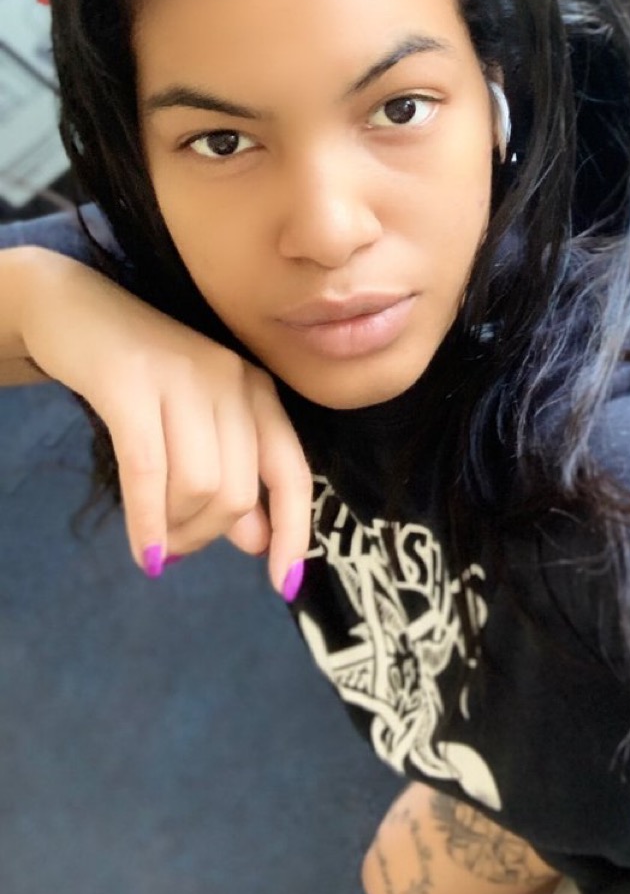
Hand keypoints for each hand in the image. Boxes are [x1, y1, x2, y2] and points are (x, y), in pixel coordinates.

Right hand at [17, 248, 311, 597]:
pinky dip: (148, 521)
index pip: (293, 471)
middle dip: (206, 536)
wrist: (72, 309)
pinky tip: (143, 550)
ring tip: (153, 535)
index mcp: (256, 390)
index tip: (283, 584)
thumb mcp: (195, 424)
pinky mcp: (133, 383)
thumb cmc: (141, 377)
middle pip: (238, 491)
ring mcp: (185, 377)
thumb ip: (230, 477)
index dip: (294, 532)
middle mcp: (232, 379)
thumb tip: (260, 542)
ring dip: (174, 529)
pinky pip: (150, 470)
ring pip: (200, 486)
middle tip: (175, 549)